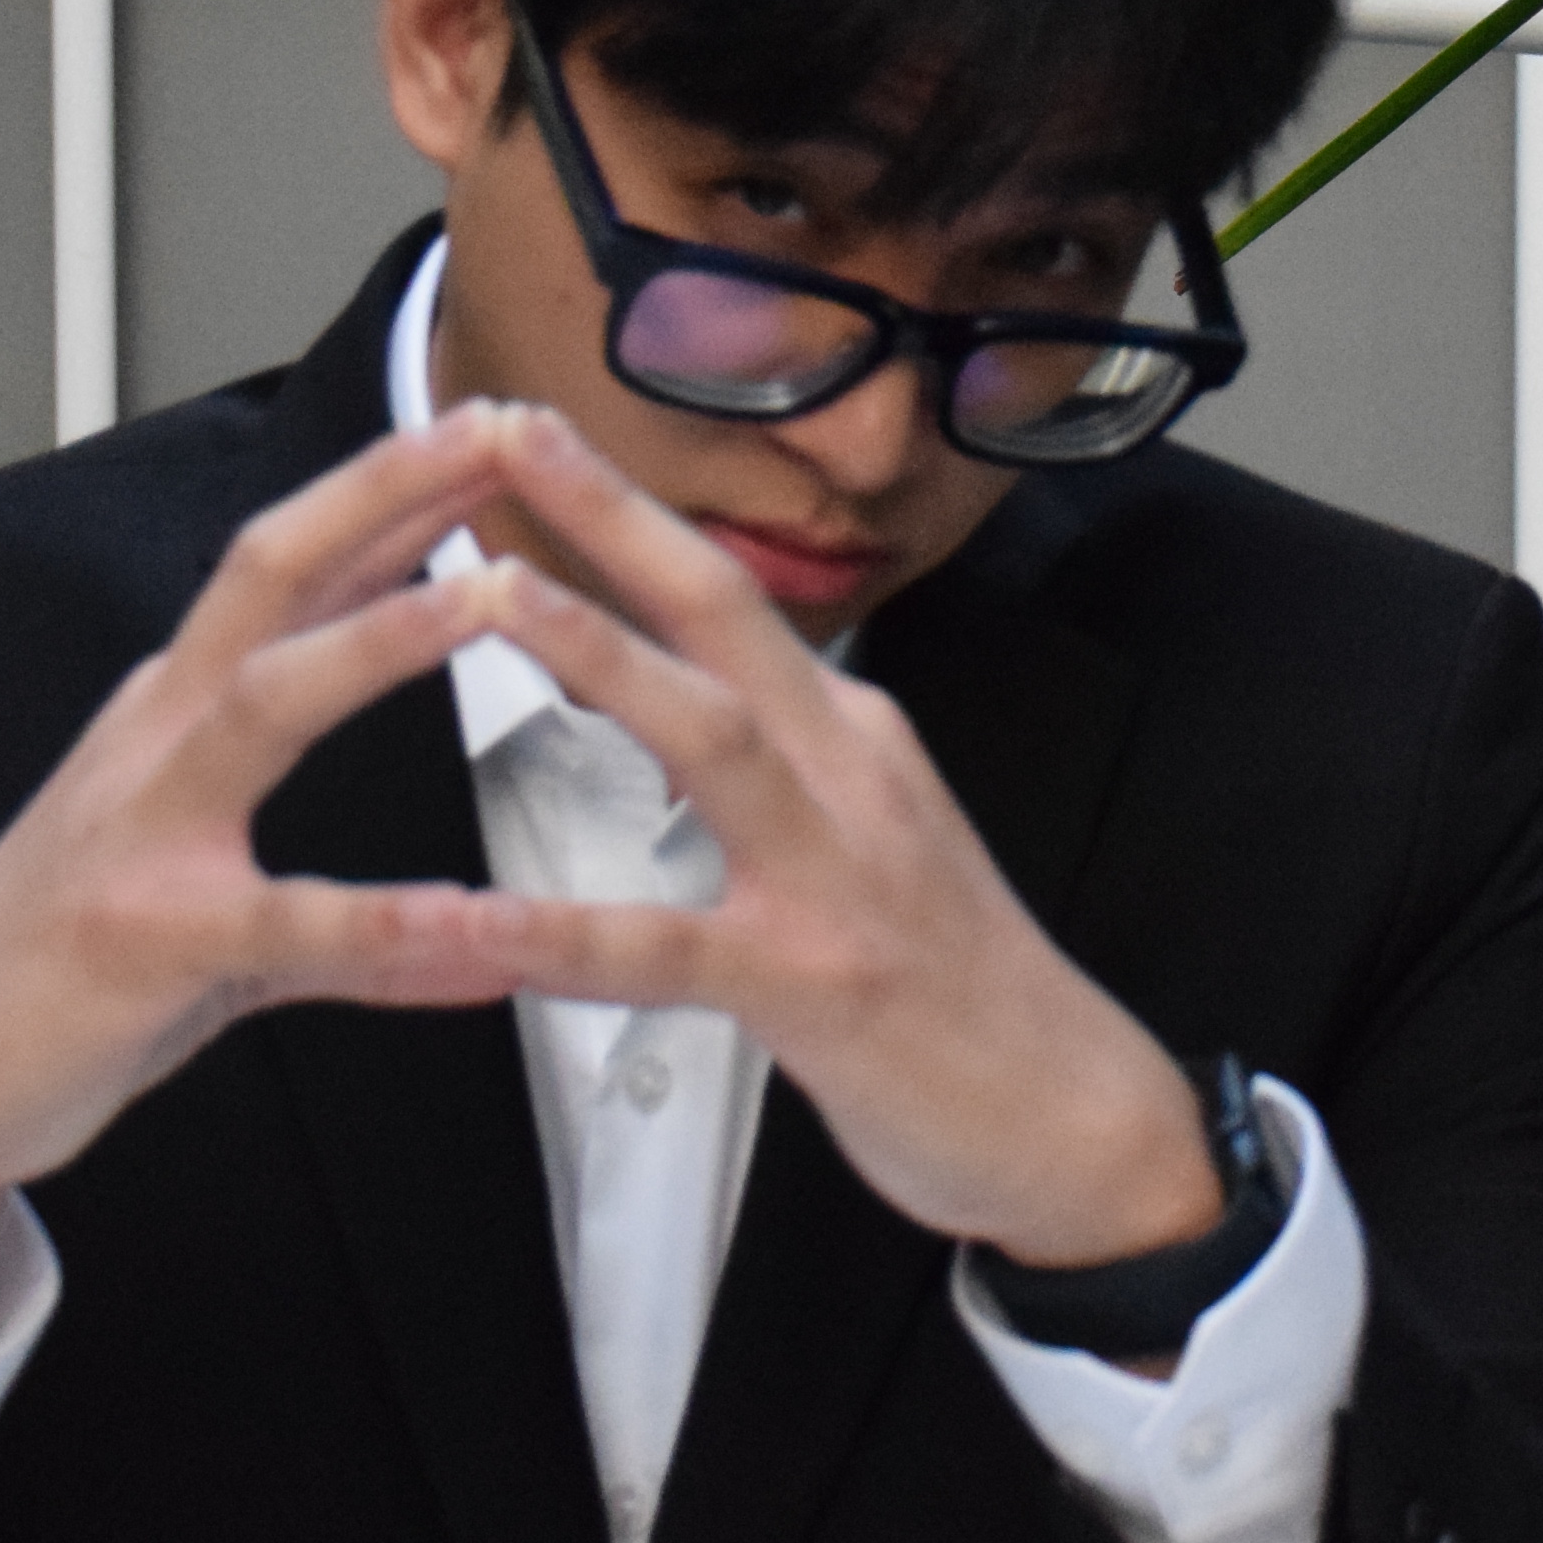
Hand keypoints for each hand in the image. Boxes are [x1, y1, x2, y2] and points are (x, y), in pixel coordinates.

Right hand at [0, 411, 549, 1431]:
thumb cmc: (55, 969)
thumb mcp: (202, 889)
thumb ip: (332, 866)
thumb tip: (466, 897)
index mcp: (171, 711)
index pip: (289, 565)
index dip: (385, 488)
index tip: (485, 421)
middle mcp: (154, 741)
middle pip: (271, 574)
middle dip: (382, 490)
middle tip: (497, 422)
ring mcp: (142, 834)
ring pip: (268, 703)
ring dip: (382, 640)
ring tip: (495, 597)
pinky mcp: (147, 944)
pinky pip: (292, 929)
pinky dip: (396, 927)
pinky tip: (489, 936)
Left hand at [454, 409, 1225, 1274]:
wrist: (1074, 1118)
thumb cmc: (964, 986)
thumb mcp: (883, 832)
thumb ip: (795, 762)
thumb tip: (700, 696)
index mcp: (854, 734)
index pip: (728, 595)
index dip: (628, 513)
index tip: (539, 435)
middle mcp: (848, 773)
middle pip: (722, 610)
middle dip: (614, 513)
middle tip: (510, 424)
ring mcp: (835, 873)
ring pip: (705, 734)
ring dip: (599, 653)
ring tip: (493, 592)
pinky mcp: (812, 984)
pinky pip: (662, 950)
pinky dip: (558, 935)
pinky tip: (468, 925)